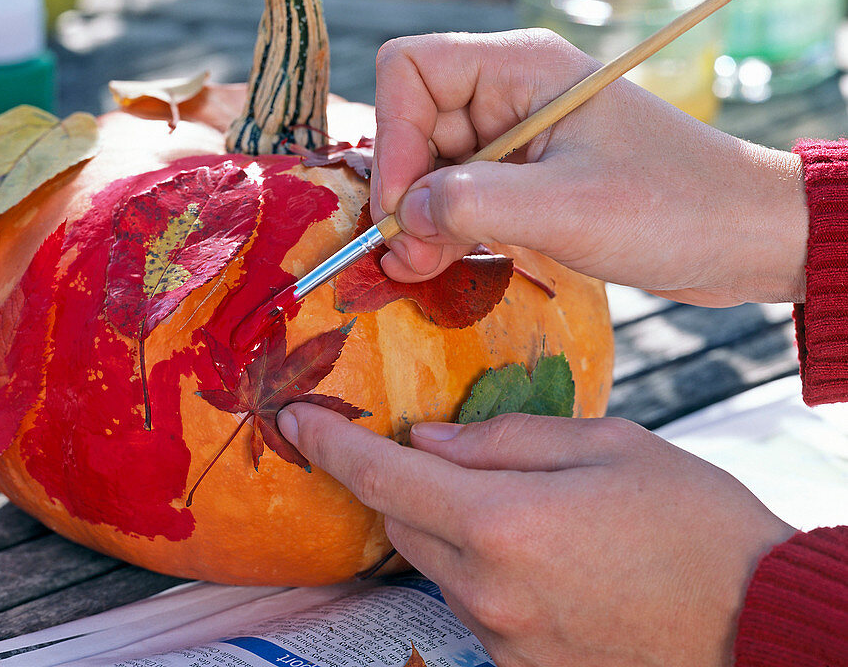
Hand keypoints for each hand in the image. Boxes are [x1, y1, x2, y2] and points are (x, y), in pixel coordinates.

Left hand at [277, 402, 794, 666]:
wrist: (759, 625)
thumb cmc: (694, 524)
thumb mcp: (608, 445)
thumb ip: (505, 437)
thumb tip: (431, 438)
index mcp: (504, 521)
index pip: (385, 475)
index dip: (331, 444)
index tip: (296, 420)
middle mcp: (487, 588)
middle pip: (401, 520)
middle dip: (397, 478)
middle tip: (419, 447)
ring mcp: (501, 637)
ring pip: (432, 563)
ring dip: (442, 524)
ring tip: (507, 503)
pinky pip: (468, 603)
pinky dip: (475, 567)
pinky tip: (532, 552)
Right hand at [370, 30, 807, 305]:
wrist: (745, 236)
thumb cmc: (674, 207)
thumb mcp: (568, 208)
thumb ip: (472, 206)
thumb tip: (400, 219)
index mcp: (521, 67)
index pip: (412, 69)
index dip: (394, 135)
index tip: (402, 205)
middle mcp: (510, 92)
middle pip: (413, 122)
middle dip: (403, 189)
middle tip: (408, 256)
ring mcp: (515, 136)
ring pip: (431, 165)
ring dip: (420, 218)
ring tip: (423, 267)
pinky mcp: (525, 177)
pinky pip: (460, 194)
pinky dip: (445, 229)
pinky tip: (447, 262)